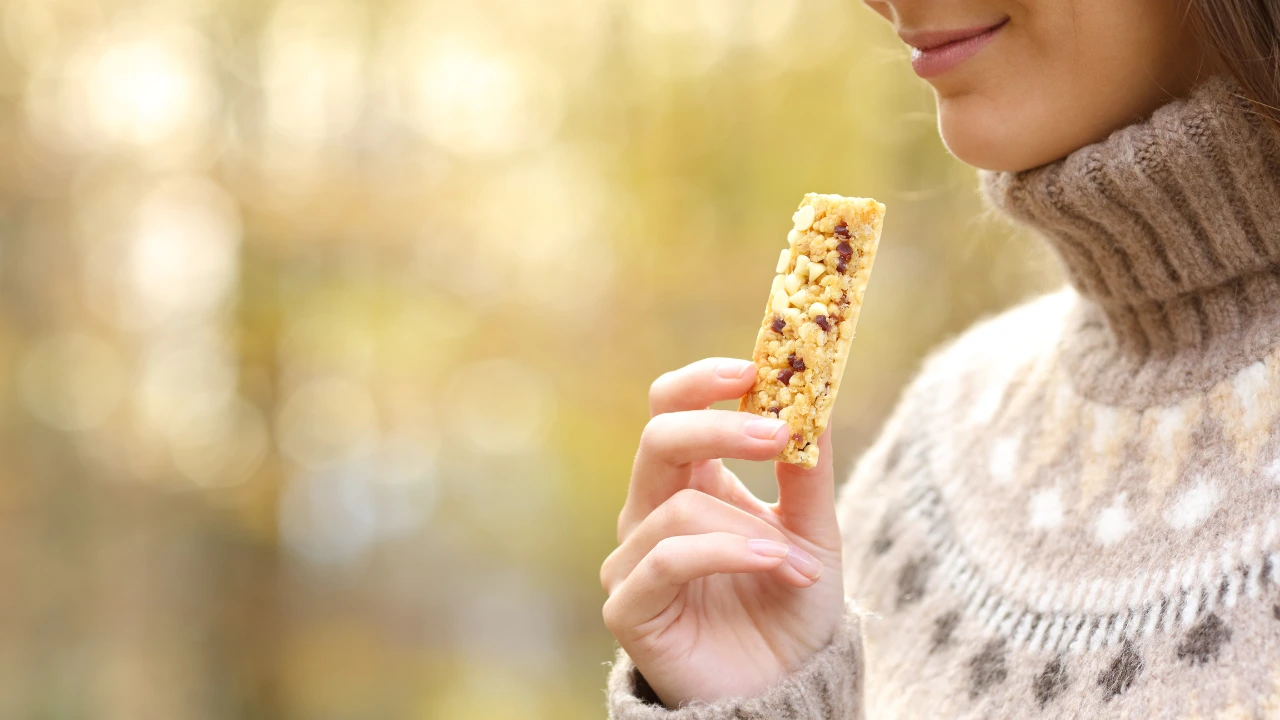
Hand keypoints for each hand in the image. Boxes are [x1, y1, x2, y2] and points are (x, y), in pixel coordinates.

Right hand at [600, 357, 845, 708]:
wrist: (785, 691)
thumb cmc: (789, 608)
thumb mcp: (813, 532)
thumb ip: (808, 472)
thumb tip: (815, 398)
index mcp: (689, 482)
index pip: (671, 407)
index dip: (703, 381)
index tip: (755, 367)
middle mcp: (651, 511)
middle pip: (659, 437)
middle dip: (720, 429)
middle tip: (779, 434)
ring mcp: (633, 558)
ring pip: (678, 507)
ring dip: (751, 527)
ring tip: (799, 560)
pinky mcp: (629, 606)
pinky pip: (669, 558)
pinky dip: (729, 553)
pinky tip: (775, 564)